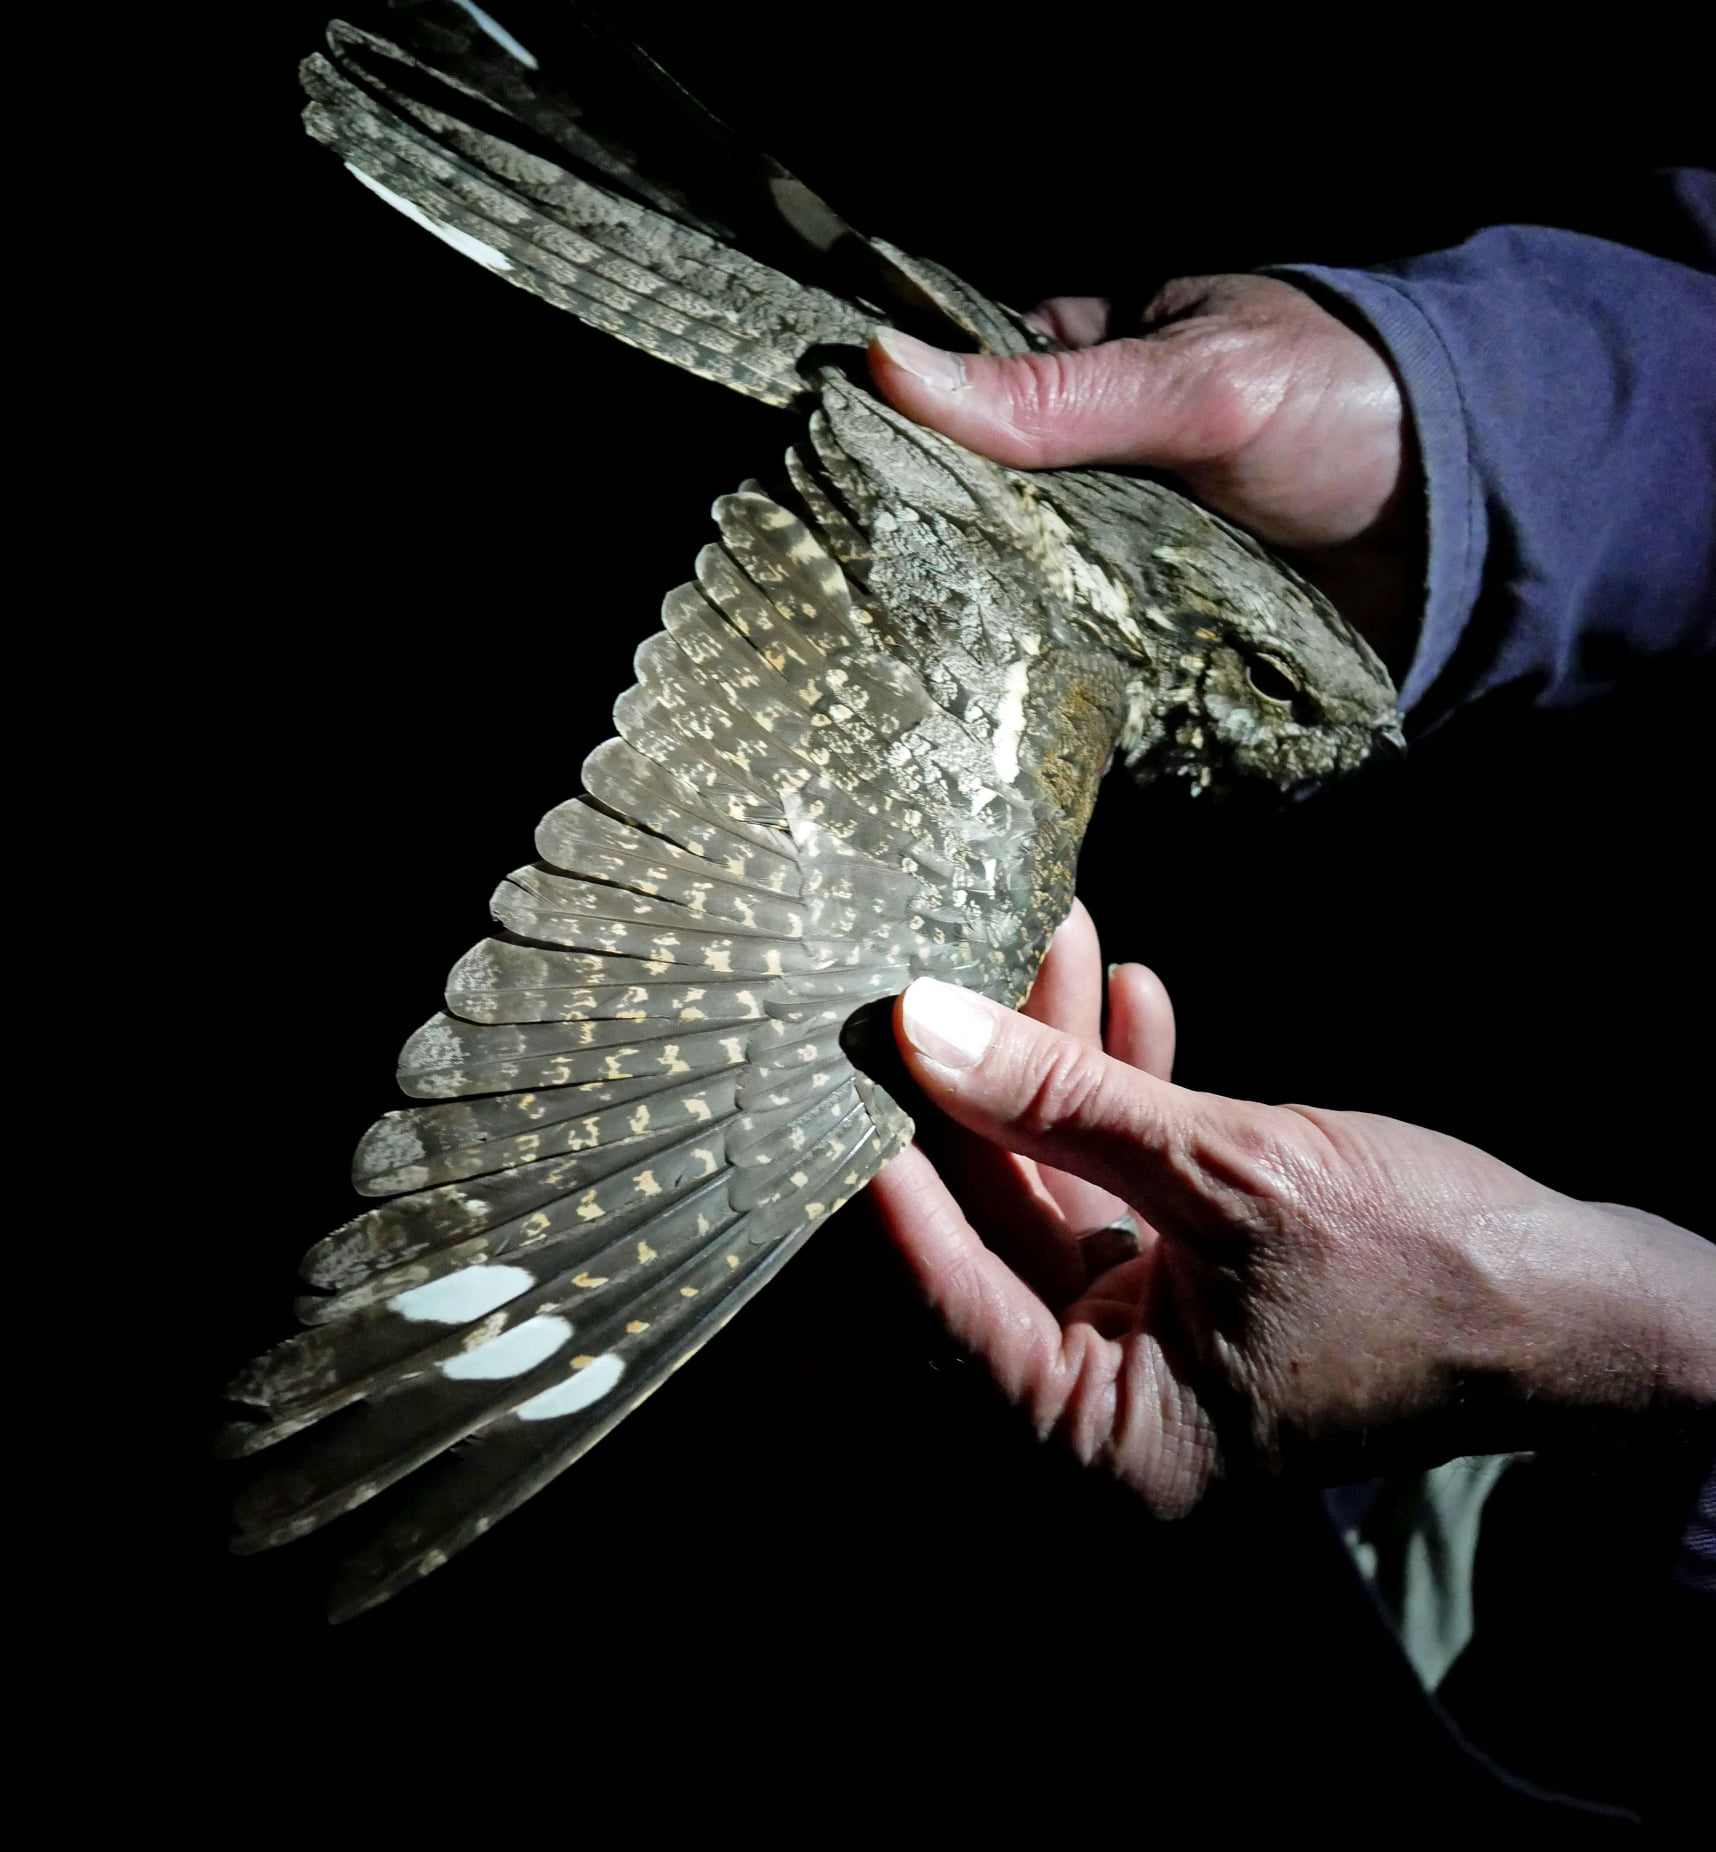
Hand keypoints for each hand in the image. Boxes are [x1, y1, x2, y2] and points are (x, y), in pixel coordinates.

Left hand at [867, 916, 1715, 1514]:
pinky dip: (1122, 1090)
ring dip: (1058, 1060)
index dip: (893, 1180)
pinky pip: (1121, 1177)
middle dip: (986, 1083)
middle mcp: (1109, 1402)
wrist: (1577, 1291)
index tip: (849, 1069)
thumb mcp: (1230, 1171)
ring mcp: (1146, 1334)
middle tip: (939, 974)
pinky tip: (1123, 990)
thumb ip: (1066, 1101)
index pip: (951, 1303)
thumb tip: (925, 1025)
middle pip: (996, 1225)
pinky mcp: (1184, 1274)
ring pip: (1058, 1179)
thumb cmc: (1426, 1269)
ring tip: (1047, 932)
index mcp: (1106, 1440)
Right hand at [869, 275, 1421, 672]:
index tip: (822, 480)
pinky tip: (999, 704)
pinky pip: (1077, 650)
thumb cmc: (1344, 404)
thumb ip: (1052, 394)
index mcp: (1086, 365)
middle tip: (862, 598)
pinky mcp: (1151, 627)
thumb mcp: (1193, 382)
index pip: (960, 395)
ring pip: (1018, 588)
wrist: (1469, 519)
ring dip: (988, 624)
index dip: (896, 435)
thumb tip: (887, 365)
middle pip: (976, 509)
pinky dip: (1049, 675)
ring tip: (912, 665)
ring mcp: (1118, 550)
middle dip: (932, 553)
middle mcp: (1089, 462)